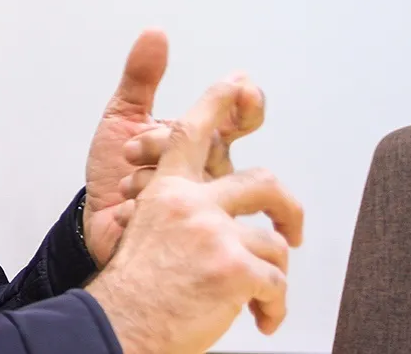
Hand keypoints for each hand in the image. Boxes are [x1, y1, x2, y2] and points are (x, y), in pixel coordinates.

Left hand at [82, 29, 264, 266]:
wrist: (92, 219)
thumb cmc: (115, 169)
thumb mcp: (122, 118)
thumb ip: (140, 77)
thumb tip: (155, 32)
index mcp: (205, 138)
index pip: (245, 114)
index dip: (247, 100)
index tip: (236, 88)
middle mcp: (214, 170)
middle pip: (214, 145)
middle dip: (164, 143)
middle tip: (132, 150)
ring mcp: (208, 204)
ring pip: (198, 182)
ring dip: (151, 180)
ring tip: (126, 186)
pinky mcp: (192, 236)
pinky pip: (178, 215)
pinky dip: (143, 210)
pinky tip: (126, 212)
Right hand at [85, 77, 304, 353]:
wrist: (118, 326)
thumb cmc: (127, 287)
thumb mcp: (122, 223)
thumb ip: (153, 195)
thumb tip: (171, 161)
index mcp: (167, 190)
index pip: (194, 131)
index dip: (219, 103)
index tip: (242, 84)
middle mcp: (191, 203)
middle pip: (262, 183)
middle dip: (288, 208)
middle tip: (292, 229)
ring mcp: (214, 233)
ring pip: (273, 241)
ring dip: (275, 274)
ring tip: (267, 295)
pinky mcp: (233, 268)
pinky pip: (276, 282)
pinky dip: (275, 307)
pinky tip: (263, 318)